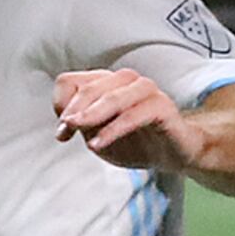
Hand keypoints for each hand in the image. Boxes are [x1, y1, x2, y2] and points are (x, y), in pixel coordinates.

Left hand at [54, 68, 202, 174]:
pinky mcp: (162, 107)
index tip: (63, 129)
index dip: (61, 104)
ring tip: (79, 132)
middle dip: (73, 111)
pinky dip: (114, 129)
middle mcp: (126, 81)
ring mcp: (146, 91)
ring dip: (92, 114)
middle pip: (90, 87)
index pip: (71, 81)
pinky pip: (135, 114)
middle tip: (65, 132)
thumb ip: (82, 126)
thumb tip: (64, 124)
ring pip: (113, 96)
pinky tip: (99, 144)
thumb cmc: (136, 142)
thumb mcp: (100, 136)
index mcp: (106, 84)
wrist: (173, 154)